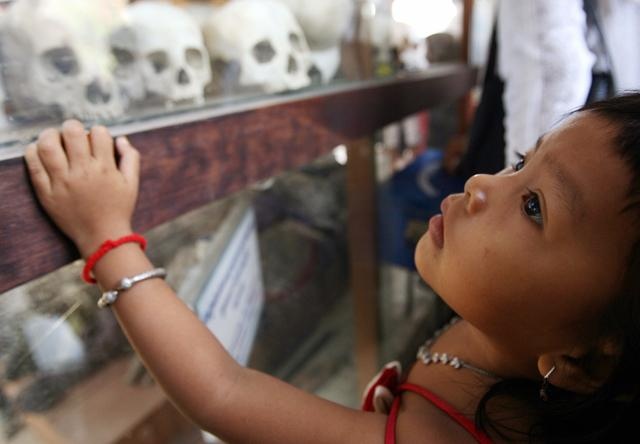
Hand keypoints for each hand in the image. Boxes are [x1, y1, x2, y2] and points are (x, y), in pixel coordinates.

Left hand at [24, 120, 139, 257]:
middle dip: (73, 127)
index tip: (95, 141)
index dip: (97, 132)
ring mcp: (63, 182)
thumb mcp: (132, 183)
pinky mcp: (47, 192)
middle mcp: (83, 172)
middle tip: (72, 135)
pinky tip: (39, 151)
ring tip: (54, 139)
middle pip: (72, 132)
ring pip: (48, 144)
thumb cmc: (118, 209)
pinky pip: (34, 164)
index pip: (98, 132)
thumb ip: (130, 158)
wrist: (102, 237)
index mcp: (105, 168)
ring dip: (50, 135)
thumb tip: (120, 138)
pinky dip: (33, 152)